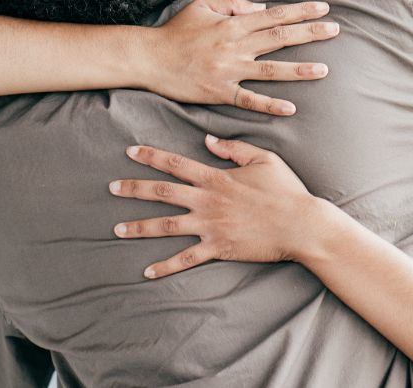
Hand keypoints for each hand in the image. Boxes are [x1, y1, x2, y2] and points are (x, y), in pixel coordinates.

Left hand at [109, 134, 323, 278]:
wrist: (300, 223)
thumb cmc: (285, 190)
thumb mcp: (263, 158)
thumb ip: (234, 148)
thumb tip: (208, 140)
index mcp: (216, 178)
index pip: (176, 164)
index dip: (151, 156)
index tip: (131, 152)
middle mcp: (207, 201)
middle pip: (162, 193)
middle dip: (134, 189)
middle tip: (111, 188)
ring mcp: (210, 226)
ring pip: (166, 226)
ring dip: (139, 227)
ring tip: (117, 229)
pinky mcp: (218, 248)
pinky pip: (186, 258)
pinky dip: (165, 266)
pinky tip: (147, 271)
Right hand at [143, 0, 338, 115]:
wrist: (150, 58)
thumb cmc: (176, 31)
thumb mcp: (203, 6)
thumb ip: (233, 4)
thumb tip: (260, 8)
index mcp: (233, 24)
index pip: (275, 15)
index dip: (301, 12)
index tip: (323, 9)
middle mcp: (235, 45)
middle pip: (280, 38)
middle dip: (310, 33)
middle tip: (335, 30)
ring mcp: (229, 70)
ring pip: (270, 69)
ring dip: (298, 69)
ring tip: (323, 70)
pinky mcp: (220, 91)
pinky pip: (248, 99)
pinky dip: (269, 104)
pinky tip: (290, 108)